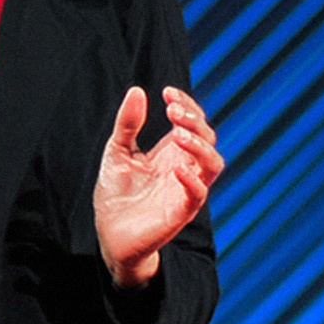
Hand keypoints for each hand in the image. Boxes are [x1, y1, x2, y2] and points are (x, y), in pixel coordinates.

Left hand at [93, 86, 222, 286]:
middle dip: (194, 120)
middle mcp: (185, 167)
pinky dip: (192, 180)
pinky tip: (176, 168)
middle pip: (208, 138)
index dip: (187, 104)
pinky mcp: (181, 212)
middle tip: (172, 111)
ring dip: (201, 146)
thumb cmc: (116, 194)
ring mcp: (185, 189)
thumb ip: (128, 123)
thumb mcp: (117, 151)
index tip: (167, 93)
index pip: (194, 122)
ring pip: (213, 164)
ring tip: (178, 135)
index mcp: (172, 151)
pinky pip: (198, 195)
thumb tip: (137, 91)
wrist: (109, 232)